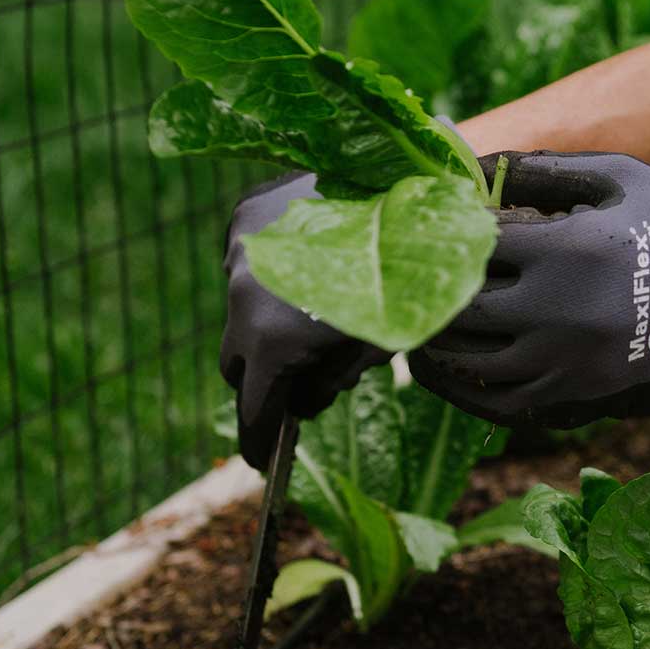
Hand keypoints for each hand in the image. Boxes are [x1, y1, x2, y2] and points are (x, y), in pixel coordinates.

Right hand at [219, 172, 387, 469]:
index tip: (264, 462)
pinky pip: (244, 259)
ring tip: (321, 311)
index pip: (253, 408)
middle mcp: (240, 296)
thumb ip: (330, 380)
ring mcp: (238, 250)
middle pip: (237, 361)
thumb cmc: (411, 274)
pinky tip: (313, 264)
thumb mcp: (377, 345)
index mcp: (273, 339)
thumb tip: (304, 401)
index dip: (259, 441)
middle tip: (303, 385)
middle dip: (265, 380)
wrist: (413, 186)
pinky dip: (269, 273)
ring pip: (238, 306)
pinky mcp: (244, 214)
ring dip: (267, 321)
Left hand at [411, 152, 649, 427]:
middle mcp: (554, 310)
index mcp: (563, 247)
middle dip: (424, 292)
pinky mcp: (577, 396)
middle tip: (401, 281)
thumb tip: (478, 160)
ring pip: (467, 361)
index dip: (441, 234)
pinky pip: (498, 404)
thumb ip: (545, 168)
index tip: (426, 227)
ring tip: (411, 328)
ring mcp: (564, 361)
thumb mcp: (622, 178)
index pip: (472, 243)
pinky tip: (445, 373)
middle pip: (456, 306)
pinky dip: (461, 391)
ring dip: (431, 344)